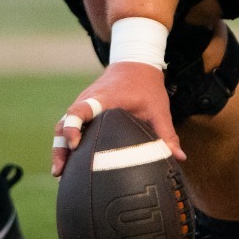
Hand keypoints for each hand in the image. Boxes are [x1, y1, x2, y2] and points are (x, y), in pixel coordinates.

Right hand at [50, 62, 182, 177]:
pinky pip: (67, 127)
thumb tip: (179, 158)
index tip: (75, 144)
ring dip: (59, 149)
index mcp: (103, 98)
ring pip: (61, 127)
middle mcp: (87, 101)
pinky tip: (67, 167)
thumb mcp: (159, 108)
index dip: (73, 126)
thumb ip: (167, 134)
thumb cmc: (147, 87)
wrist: (135, 64)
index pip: (81, 110)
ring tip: (59, 175)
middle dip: (60, 147)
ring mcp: (81, 105)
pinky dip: (64, 145)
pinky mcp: (82, 111)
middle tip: (59, 172)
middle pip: (64, 122)